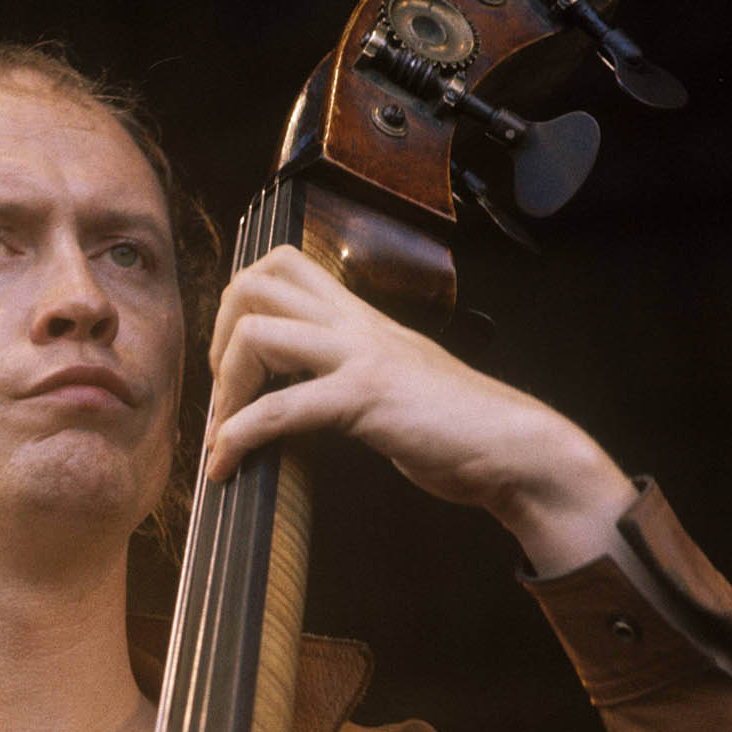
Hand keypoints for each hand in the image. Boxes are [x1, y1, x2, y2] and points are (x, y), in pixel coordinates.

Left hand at [204, 246, 637, 575]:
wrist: (513, 448)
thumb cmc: (456, 425)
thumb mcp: (393, 382)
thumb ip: (348, 373)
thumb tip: (299, 393)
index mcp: (361, 317)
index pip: (283, 265)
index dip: (239, 304)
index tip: (237, 363)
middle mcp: (356, 324)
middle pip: (255, 281)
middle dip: (218, 334)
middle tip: (225, 392)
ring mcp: (361, 356)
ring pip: (257, 333)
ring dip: (223, 387)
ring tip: (224, 433)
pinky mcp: (366, 398)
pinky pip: (279, 409)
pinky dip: (238, 437)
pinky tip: (226, 466)